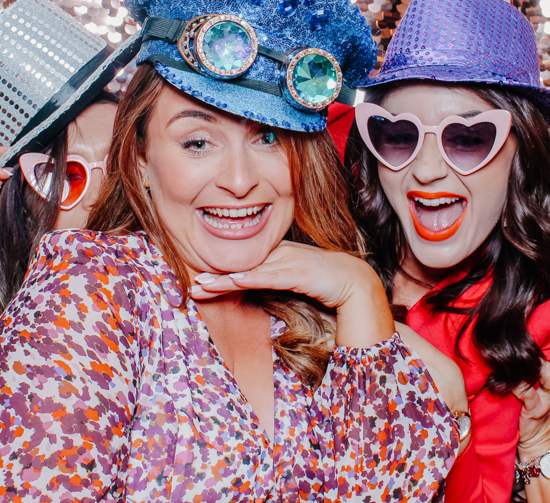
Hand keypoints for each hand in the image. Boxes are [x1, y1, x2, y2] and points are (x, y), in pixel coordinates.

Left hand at [191, 242, 393, 346]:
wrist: (358, 282)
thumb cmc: (327, 286)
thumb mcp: (295, 285)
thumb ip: (276, 287)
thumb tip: (255, 295)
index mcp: (279, 257)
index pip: (243, 265)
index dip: (220, 274)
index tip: (198, 283)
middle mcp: (282, 255)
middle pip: (242, 266)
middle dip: (215, 276)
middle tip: (191, 286)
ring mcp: (291, 261)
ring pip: (251, 270)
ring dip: (224, 279)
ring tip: (201, 286)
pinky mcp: (301, 272)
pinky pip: (271, 275)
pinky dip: (251, 278)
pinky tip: (234, 281)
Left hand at [513, 307, 549, 457]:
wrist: (543, 442)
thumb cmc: (544, 406)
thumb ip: (548, 359)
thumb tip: (542, 331)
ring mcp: (549, 397)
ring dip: (542, 362)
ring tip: (533, 347)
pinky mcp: (535, 411)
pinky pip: (526, 395)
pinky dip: (518, 386)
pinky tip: (509, 378)